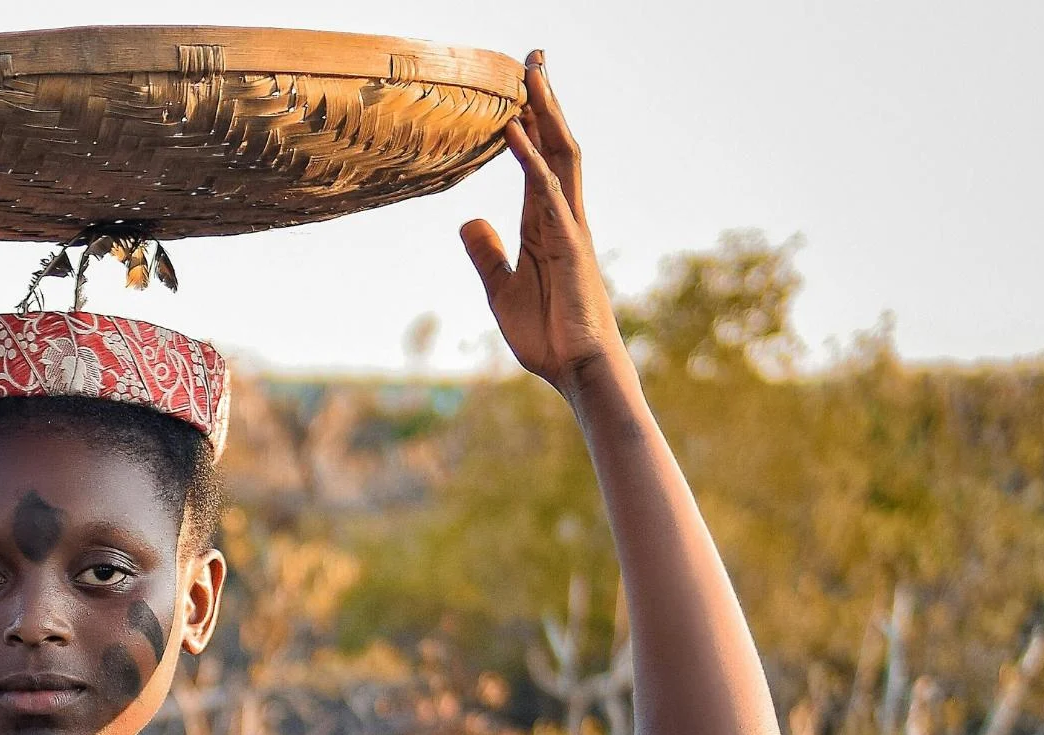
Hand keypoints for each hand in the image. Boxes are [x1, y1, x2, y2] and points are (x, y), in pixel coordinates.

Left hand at [460, 53, 624, 394]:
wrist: (574, 368)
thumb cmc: (547, 334)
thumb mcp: (500, 289)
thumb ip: (487, 254)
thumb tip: (468, 221)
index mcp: (544, 224)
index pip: (537, 160)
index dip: (529, 123)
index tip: (516, 87)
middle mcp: (561, 216)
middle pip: (553, 145)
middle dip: (544, 100)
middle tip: (532, 56)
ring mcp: (569, 226)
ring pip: (558, 155)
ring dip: (544, 113)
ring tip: (529, 73)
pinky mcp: (569, 243)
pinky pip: (547, 191)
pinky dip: (529, 158)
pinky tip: (513, 130)